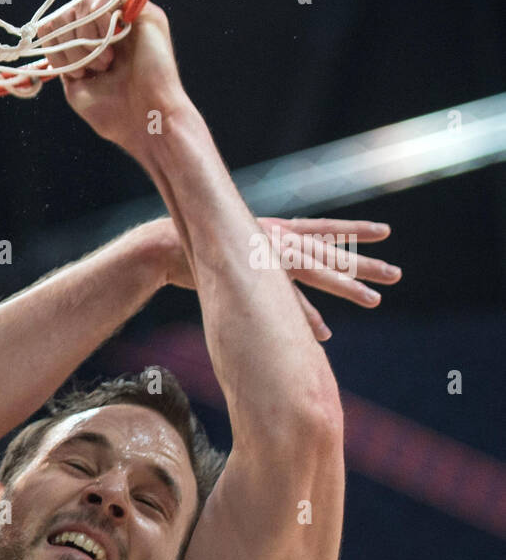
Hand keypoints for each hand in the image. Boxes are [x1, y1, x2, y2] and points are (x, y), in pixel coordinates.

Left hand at [39, 0, 187, 155]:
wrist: (147, 120)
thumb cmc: (115, 113)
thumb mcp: (77, 88)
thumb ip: (63, 61)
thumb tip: (48, 32)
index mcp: (91, 46)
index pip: (58, 24)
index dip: (55, 44)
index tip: (71, 72)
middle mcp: (107, 29)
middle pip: (68, 11)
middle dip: (69, 43)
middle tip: (87, 69)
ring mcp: (125, 18)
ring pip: (86, 1)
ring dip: (85, 35)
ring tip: (103, 62)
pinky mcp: (143, 11)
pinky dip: (100, 15)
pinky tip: (108, 42)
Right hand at [142, 216, 400, 340]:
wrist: (163, 247)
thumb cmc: (197, 243)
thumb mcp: (234, 238)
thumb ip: (255, 247)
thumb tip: (268, 256)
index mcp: (276, 229)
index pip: (324, 228)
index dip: (355, 229)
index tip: (385, 232)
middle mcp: (277, 241)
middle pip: (330, 254)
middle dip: (365, 264)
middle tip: (396, 274)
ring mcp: (267, 261)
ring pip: (316, 275)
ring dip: (346, 288)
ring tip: (375, 300)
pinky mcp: (252, 280)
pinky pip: (286, 301)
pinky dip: (305, 316)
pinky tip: (324, 331)